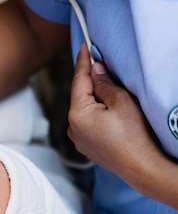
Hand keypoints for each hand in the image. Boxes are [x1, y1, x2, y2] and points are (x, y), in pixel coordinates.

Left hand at [67, 44, 160, 181]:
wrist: (141, 167)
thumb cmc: (134, 135)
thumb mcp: (121, 101)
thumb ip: (104, 83)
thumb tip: (95, 70)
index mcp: (76, 114)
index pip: (78, 81)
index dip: (83, 62)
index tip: (84, 46)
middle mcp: (71, 128)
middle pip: (80, 96)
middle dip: (89, 80)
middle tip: (98, 62)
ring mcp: (78, 139)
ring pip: (84, 110)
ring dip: (94, 98)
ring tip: (109, 88)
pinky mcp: (87, 147)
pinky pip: (88, 123)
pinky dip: (96, 113)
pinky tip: (108, 110)